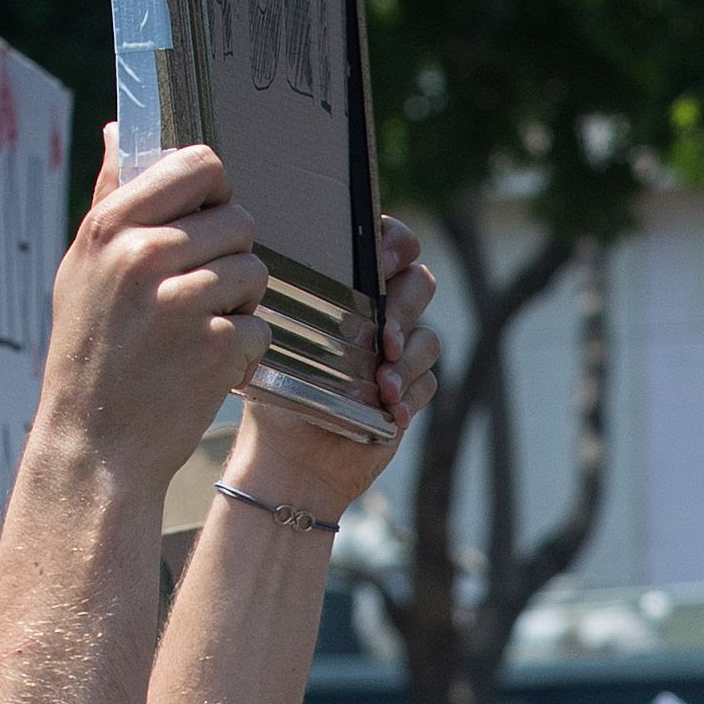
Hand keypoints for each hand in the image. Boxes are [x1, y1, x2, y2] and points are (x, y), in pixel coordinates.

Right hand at [58, 137, 275, 491]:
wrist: (95, 446)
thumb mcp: (82, 269)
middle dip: (230, 254)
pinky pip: (260, 325)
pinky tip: (206, 365)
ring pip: (254, 270)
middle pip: (237, 218)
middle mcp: (144, 255)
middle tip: (201, 291)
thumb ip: (110, 199)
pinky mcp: (216, 346)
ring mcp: (182, 301)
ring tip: (198, 330)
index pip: (197, 164)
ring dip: (240, 303)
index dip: (215, 190)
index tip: (205, 218)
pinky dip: (243, 349)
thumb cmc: (90, 353)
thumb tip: (121, 131)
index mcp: (110, 226)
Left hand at [226, 216, 442, 511]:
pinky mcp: (410, 391)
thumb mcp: (277, 340)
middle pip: (419, 283)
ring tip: (383, 387)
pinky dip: (411, 397)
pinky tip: (389, 413)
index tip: (384, 263)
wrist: (290, 461)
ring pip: (428, 337)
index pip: (387, 242)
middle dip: (406, 307)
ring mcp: (398, 352)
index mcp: (347, 287)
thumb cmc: (274, 395)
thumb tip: (306, 269)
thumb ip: (299, 300)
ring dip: (409, 361)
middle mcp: (378, 313)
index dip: (397, 243)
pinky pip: (428, 383)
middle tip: (385, 338)